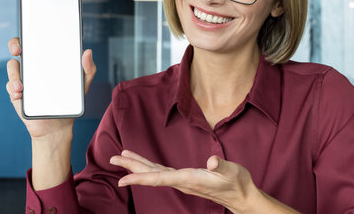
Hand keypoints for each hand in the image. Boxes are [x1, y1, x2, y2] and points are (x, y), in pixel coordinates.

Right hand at [5, 37, 96, 139]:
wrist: (59, 125)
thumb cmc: (69, 100)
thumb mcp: (82, 84)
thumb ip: (87, 68)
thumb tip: (88, 51)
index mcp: (46, 60)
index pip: (36, 42)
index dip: (30, 34)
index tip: (31, 33)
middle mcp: (32, 67)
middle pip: (18, 49)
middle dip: (15, 45)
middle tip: (18, 50)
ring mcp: (22, 79)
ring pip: (12, 67)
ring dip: (14, 73)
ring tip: (22, 85)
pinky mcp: (16, 94)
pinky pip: (10, 86)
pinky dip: (13, 88)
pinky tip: (20, 93)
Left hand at [110, 150, 260, 213]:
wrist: (241, 196)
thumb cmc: (237, 183)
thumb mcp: (232, 171)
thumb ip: (221, 165)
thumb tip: (212, 160)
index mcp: (189, 179)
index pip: (160, 179)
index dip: (140, 178)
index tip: (122, 179)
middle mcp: (182, 181)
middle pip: (151, 175)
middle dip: (131, 168)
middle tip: (113, 159)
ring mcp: (182, 180)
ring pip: (154, 172)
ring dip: (137, 165)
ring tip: (122, 157)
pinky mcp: (185, 178)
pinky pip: (162, 172)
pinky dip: (149, 166)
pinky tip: (144, 163)